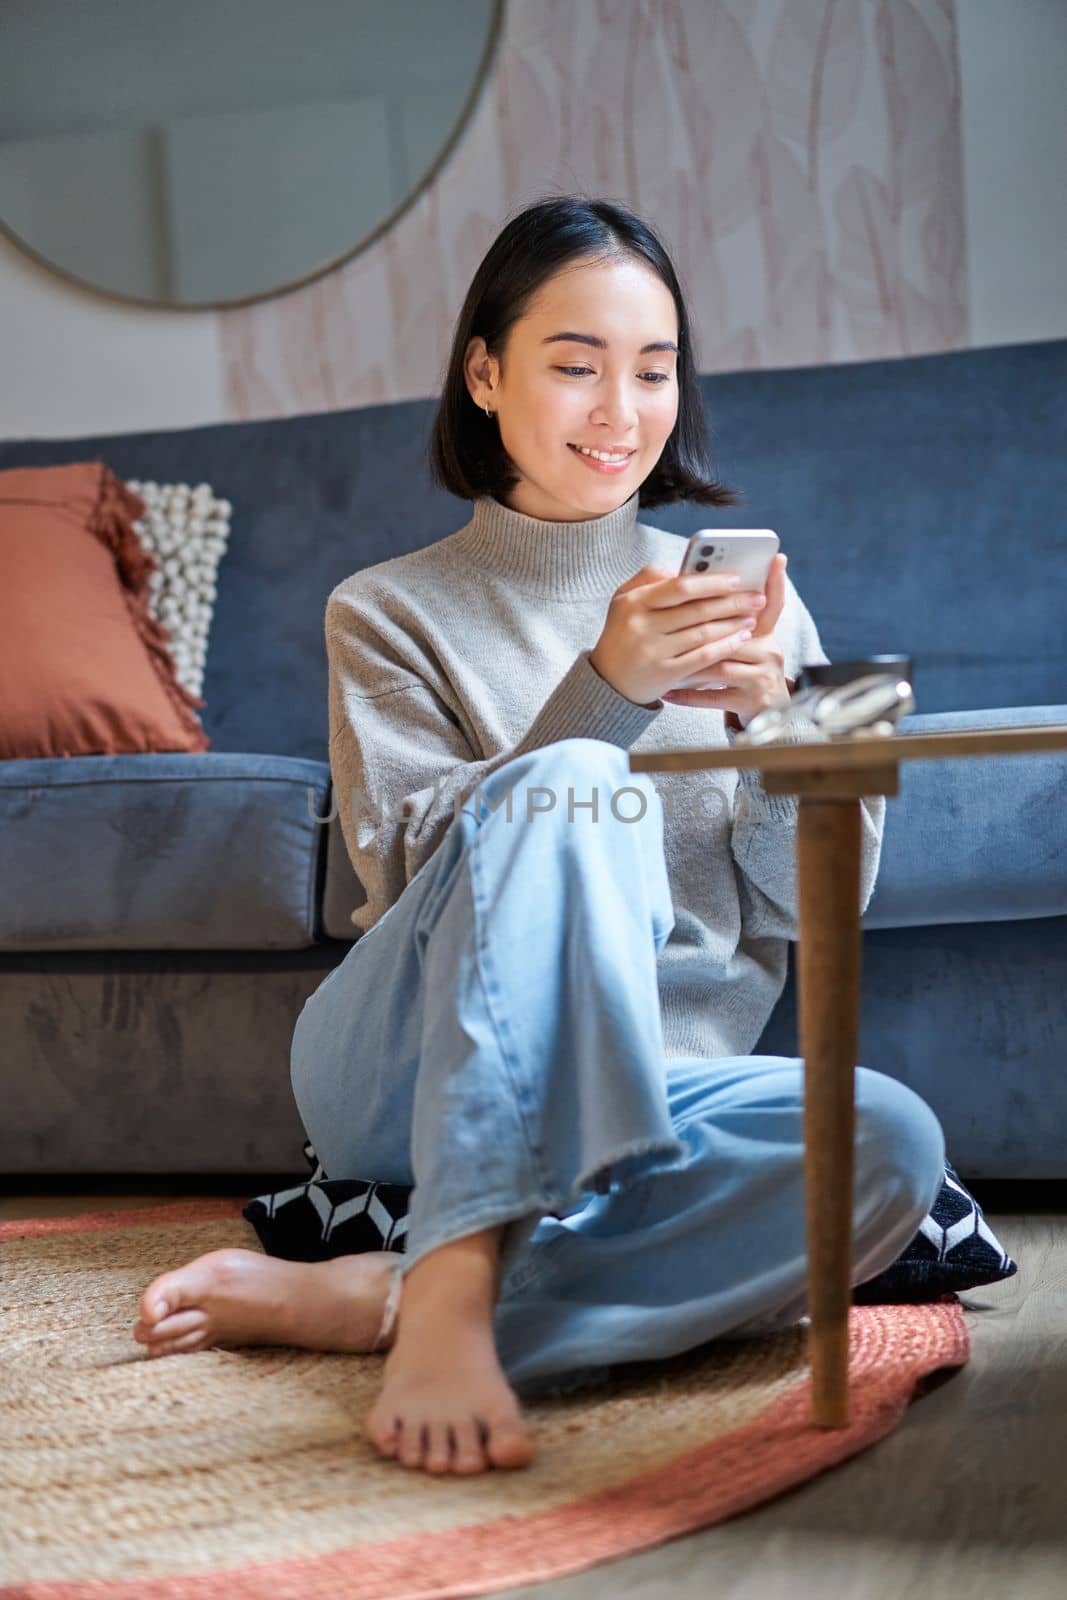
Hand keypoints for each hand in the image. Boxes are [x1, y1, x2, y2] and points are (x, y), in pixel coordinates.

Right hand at [588, 561, 769, 707]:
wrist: (608, 682)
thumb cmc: (622, 634)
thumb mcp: (623, 600)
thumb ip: (649, 578)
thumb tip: (681, 568)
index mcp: (634, 602)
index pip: (680, 586)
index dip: (712, 582)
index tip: (736, 579)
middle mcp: (642, 626)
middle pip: (697, 610)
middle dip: (732, 602)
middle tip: (757, 597)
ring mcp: (653, 651)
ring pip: (703, 633)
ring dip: (733, 624)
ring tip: (752, 617)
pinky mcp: (664, 674)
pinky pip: (702, 657)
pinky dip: (725, 646)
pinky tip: (740, 638)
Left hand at [660, 554, 791, 723]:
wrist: (765, 713)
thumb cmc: (742, 671)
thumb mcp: (742, 644)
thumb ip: (726, 621)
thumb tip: (699, 587)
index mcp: (765, 633)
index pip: (773, 603)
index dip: (776, 581)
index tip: (777, 558)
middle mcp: (769, 651)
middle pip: (734, 634)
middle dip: (701, 629)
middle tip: (670, 623)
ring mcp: (761, 677)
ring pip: (721, 666)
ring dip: (690, 665)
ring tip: (663, 661)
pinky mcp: (751, 701)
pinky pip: (714, 697)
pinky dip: (689, 696)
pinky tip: (669, 692)